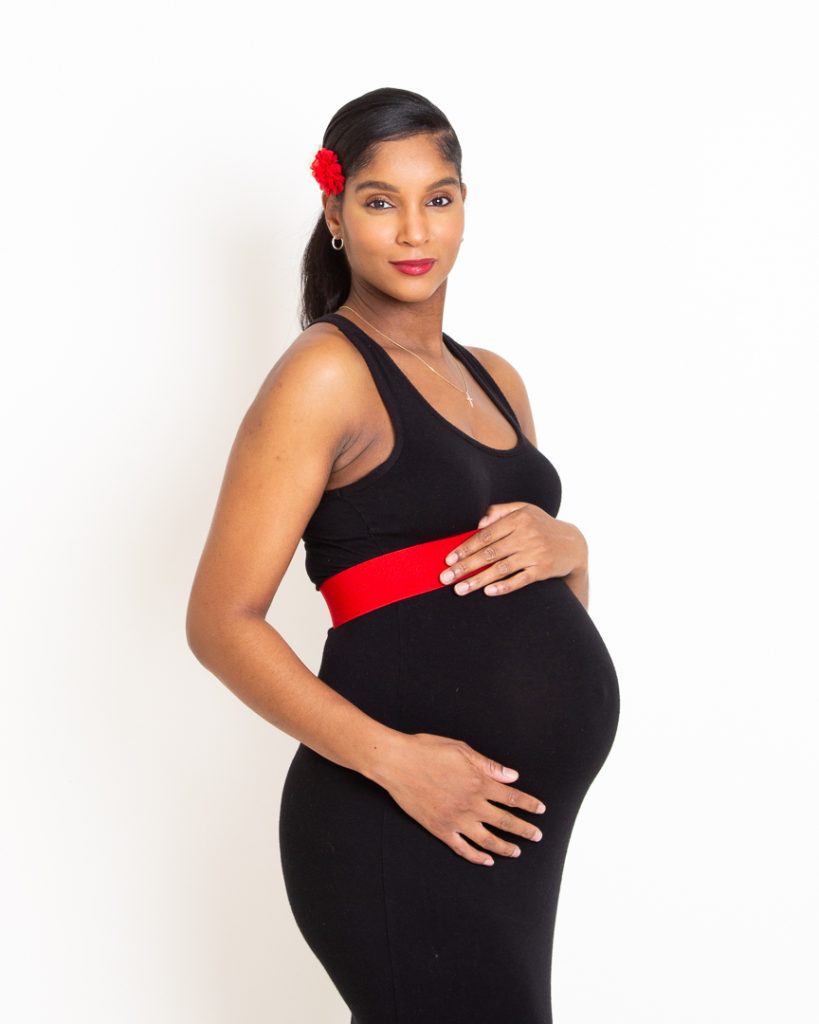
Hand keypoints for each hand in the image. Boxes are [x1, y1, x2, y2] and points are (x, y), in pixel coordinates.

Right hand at [377, 732, 546, 865]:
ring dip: (505, 847)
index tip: (541, 810)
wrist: (397, 763)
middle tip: (537, 836)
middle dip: (525, 830)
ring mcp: (456, 820)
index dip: (529, 805)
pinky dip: (477, 857)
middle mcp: (472, 804)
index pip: (513, 797)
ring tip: (517, 852)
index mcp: (479, 782)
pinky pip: (463, 848)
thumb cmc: (428, 750)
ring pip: (488, 840)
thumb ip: (489, 765)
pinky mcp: (440, 829)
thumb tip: (512, 776)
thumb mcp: (461, 750)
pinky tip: (487, 860)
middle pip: (506, 821)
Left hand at [439, 502, 587, 598]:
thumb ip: (499, 511)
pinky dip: (504, 587)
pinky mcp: (543, 570)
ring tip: (460, 589)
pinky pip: (520, 580)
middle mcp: (526, 535)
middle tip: (445, 578)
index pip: (486, 535)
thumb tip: (477, 523)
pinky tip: (488, 592)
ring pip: (501, 569)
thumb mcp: (524, 510)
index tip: (448, 559)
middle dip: (465, 566)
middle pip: (489, 553)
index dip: (465, 547)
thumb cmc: (541, 525)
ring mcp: (535, 553)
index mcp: (519, 519)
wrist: (574, 544)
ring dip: (478, 580)